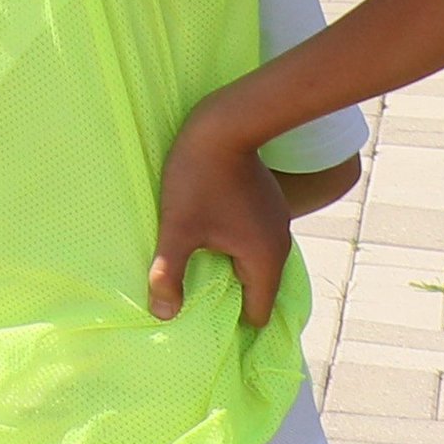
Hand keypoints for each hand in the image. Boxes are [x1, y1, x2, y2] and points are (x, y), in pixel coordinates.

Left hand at [150, 110, 293, 329]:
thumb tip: (164, 315)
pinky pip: (253, 237)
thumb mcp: (179, 227)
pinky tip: (210, 236)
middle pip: (256, 288)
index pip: (258, 312)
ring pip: (254, 260)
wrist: (224, 122)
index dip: (232, 321)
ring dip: (230, 267)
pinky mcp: (266, 202)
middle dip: (228, 296)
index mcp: (265, 260)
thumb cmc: (199, 177)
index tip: (204, 321)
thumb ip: (169, 272)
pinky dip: (235, 244)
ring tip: (198, 267)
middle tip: (194, 297)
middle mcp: (279, 244)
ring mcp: (276, 221)